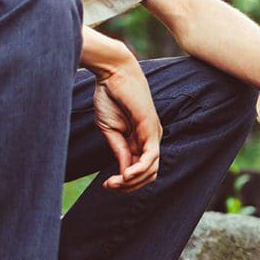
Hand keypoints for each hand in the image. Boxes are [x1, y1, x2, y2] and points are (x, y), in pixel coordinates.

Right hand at [92, 60, 162, 192]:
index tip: (106, 186)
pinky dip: (139, 169)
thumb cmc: (109, 97)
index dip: (126, 184)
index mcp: (140, 140)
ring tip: (114, 182)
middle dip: (129, 187)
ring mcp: (153, 133)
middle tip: (109, 186)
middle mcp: (150, 139)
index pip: (141, 171)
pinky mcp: (151, 127)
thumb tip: (125, 174)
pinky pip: (151, 156)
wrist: (111, 72)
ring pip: (152, 169)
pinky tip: (125, 175)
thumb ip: (120, 151)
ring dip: (133, 182)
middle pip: (149, 175)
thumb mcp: (111, 131)